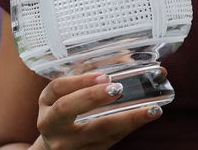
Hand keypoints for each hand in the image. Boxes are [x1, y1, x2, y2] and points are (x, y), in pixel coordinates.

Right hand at [33, 73, 162, 149]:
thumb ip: (90, 78)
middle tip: (118, 88)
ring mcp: (67, 144)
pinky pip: (109, 141)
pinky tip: (144, 118)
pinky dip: (128, 128)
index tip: (103, 76)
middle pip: (66, 109)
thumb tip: (129, 57)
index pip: (58, 88)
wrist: (56, 147)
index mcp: (46, 103)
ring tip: (151, 109)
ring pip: (97, 131)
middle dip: (92, 97)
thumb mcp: (67, 94)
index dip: (80, 80)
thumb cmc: (67, 112)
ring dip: (127, 119)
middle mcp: (51, 125)